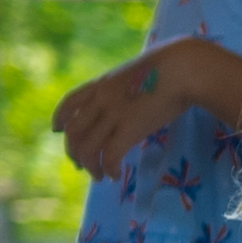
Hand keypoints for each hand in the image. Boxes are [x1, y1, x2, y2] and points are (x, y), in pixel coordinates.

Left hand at [54, 45, 240, 181]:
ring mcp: (114, 113)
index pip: (69, 102)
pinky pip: (111, 155)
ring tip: (99, 176)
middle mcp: (101, 99)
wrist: (184, 68)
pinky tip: (115, 175)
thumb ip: (126, 87)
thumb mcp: (137, 73)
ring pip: (88, 147)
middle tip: (81, 165)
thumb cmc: (171, 67)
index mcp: (102, 84)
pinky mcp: (130, 128)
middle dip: (73, 152)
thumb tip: (132, 97)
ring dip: (90, 166)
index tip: (57, 131)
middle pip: (73, 131)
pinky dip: (109, 168)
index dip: (59, 118)